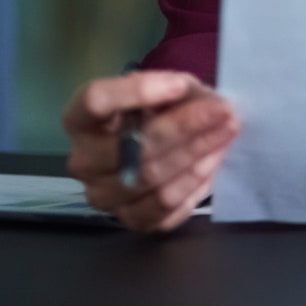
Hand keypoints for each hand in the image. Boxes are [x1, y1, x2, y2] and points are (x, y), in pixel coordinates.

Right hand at [62, 71, 237, 232]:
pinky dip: (193, 184)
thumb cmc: (158, 109)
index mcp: (80, 120)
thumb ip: (179, 89)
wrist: (154, 144)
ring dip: (196, 154)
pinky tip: (212, 162)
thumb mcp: (165, 88)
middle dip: (186, 127)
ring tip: (225, 134)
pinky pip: (164, 208)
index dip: (138, 91)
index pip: (95, 101)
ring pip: (152, 179)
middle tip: (224, 112)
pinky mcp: (130, 220)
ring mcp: (103, 195)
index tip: (180, 85)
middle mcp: (83, 162)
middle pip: (133, 147)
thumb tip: (208, 104)